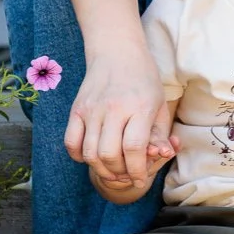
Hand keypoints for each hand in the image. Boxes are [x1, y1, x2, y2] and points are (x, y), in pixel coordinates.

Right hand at [66, 46, 170, 191]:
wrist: (117, 53)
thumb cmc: (144, 81)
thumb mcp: (160, 104)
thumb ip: (160, 134)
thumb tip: (162, 157)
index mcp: (139, 107)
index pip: (134, 148)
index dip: (137, 170)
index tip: (140, 180)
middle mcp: (113, 109)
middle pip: (109, 154)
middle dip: (119, 173)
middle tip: (127, 176)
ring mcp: (91, 109)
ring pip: (90, 152)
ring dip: (101, 169)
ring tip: (113, 171)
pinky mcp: (76, 110)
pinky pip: (71, 142)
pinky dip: (80, 157)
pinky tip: (92, 157)